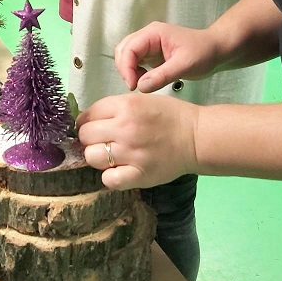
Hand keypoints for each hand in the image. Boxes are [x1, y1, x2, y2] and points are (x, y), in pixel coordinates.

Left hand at [77, 94, 198, 189]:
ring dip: (97, 157)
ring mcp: (131, 153)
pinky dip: (110, 177)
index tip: (94, 126)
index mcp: (125, 106)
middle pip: (85, 136)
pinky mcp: (139, 175)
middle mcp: (125, 129)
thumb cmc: (169, 116)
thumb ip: (114, 108)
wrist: (196, 137)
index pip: (88, 115)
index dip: (87, 121)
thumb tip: (86, 120)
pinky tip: (119, 171)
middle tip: (103, 141)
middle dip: (90, 138)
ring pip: (92, 157)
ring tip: (111, 156)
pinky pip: (109, 180)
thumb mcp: (140, 101)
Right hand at [115, 21, 223, 91]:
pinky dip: (134, 73)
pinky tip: (146, 81)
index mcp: (153, 33)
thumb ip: (162, 75)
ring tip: (140, 84)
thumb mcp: (184, 65)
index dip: (126, 67)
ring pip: (126, 56)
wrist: (216, 50)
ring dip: (128, 71)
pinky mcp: (151, 54)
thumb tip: (140, 86)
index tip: (133, 86)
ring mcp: (149, 45)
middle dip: (124, 69)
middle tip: (134, 86)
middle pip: (123, 50)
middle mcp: (147, 36)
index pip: (129, 48)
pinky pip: (135, 62)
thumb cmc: (203, 52)